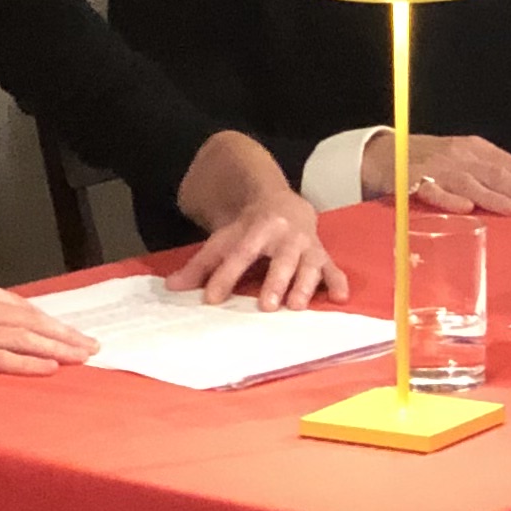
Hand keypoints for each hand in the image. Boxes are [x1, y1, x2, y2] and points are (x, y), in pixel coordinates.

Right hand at [0, 280, 98, 375]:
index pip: (24, 307)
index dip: (52, 321)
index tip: (73, 332)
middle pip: (32, 321)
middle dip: (65, 334)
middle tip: (92, 346)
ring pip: (24, 338)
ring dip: (57, 349)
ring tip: (82, 358)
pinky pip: (1, 358)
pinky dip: (29, 363)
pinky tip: (49, 368)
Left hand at [176, 184, 348, 307]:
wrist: (284, 204)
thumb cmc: (250, 229)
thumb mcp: (225, 240)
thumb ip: (201, 265)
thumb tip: (171, 287)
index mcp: (258, 228)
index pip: (240, 254)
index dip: (225, 276)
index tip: (211, 299)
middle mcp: (286, 235)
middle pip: (281, 259)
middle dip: (275, 281)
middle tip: (267, 305)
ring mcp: (308, 245)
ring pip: (310, 264)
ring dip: (305, 285)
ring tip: (297, 306)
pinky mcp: (324, 255)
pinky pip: (333, 269)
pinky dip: (337, 282)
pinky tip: (339, 298)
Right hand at [360, 129, 510, 213]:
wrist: (385, 154)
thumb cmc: (433, 162)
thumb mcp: (466, 161)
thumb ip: (495, 174)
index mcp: (475, 150)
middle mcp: (459, 156)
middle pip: (497, 173)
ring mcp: (437, 167)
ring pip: (469, 183)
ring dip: (493, 196)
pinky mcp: (412, 181)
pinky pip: (432, 191)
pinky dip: (449, 199)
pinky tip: (465, 208)